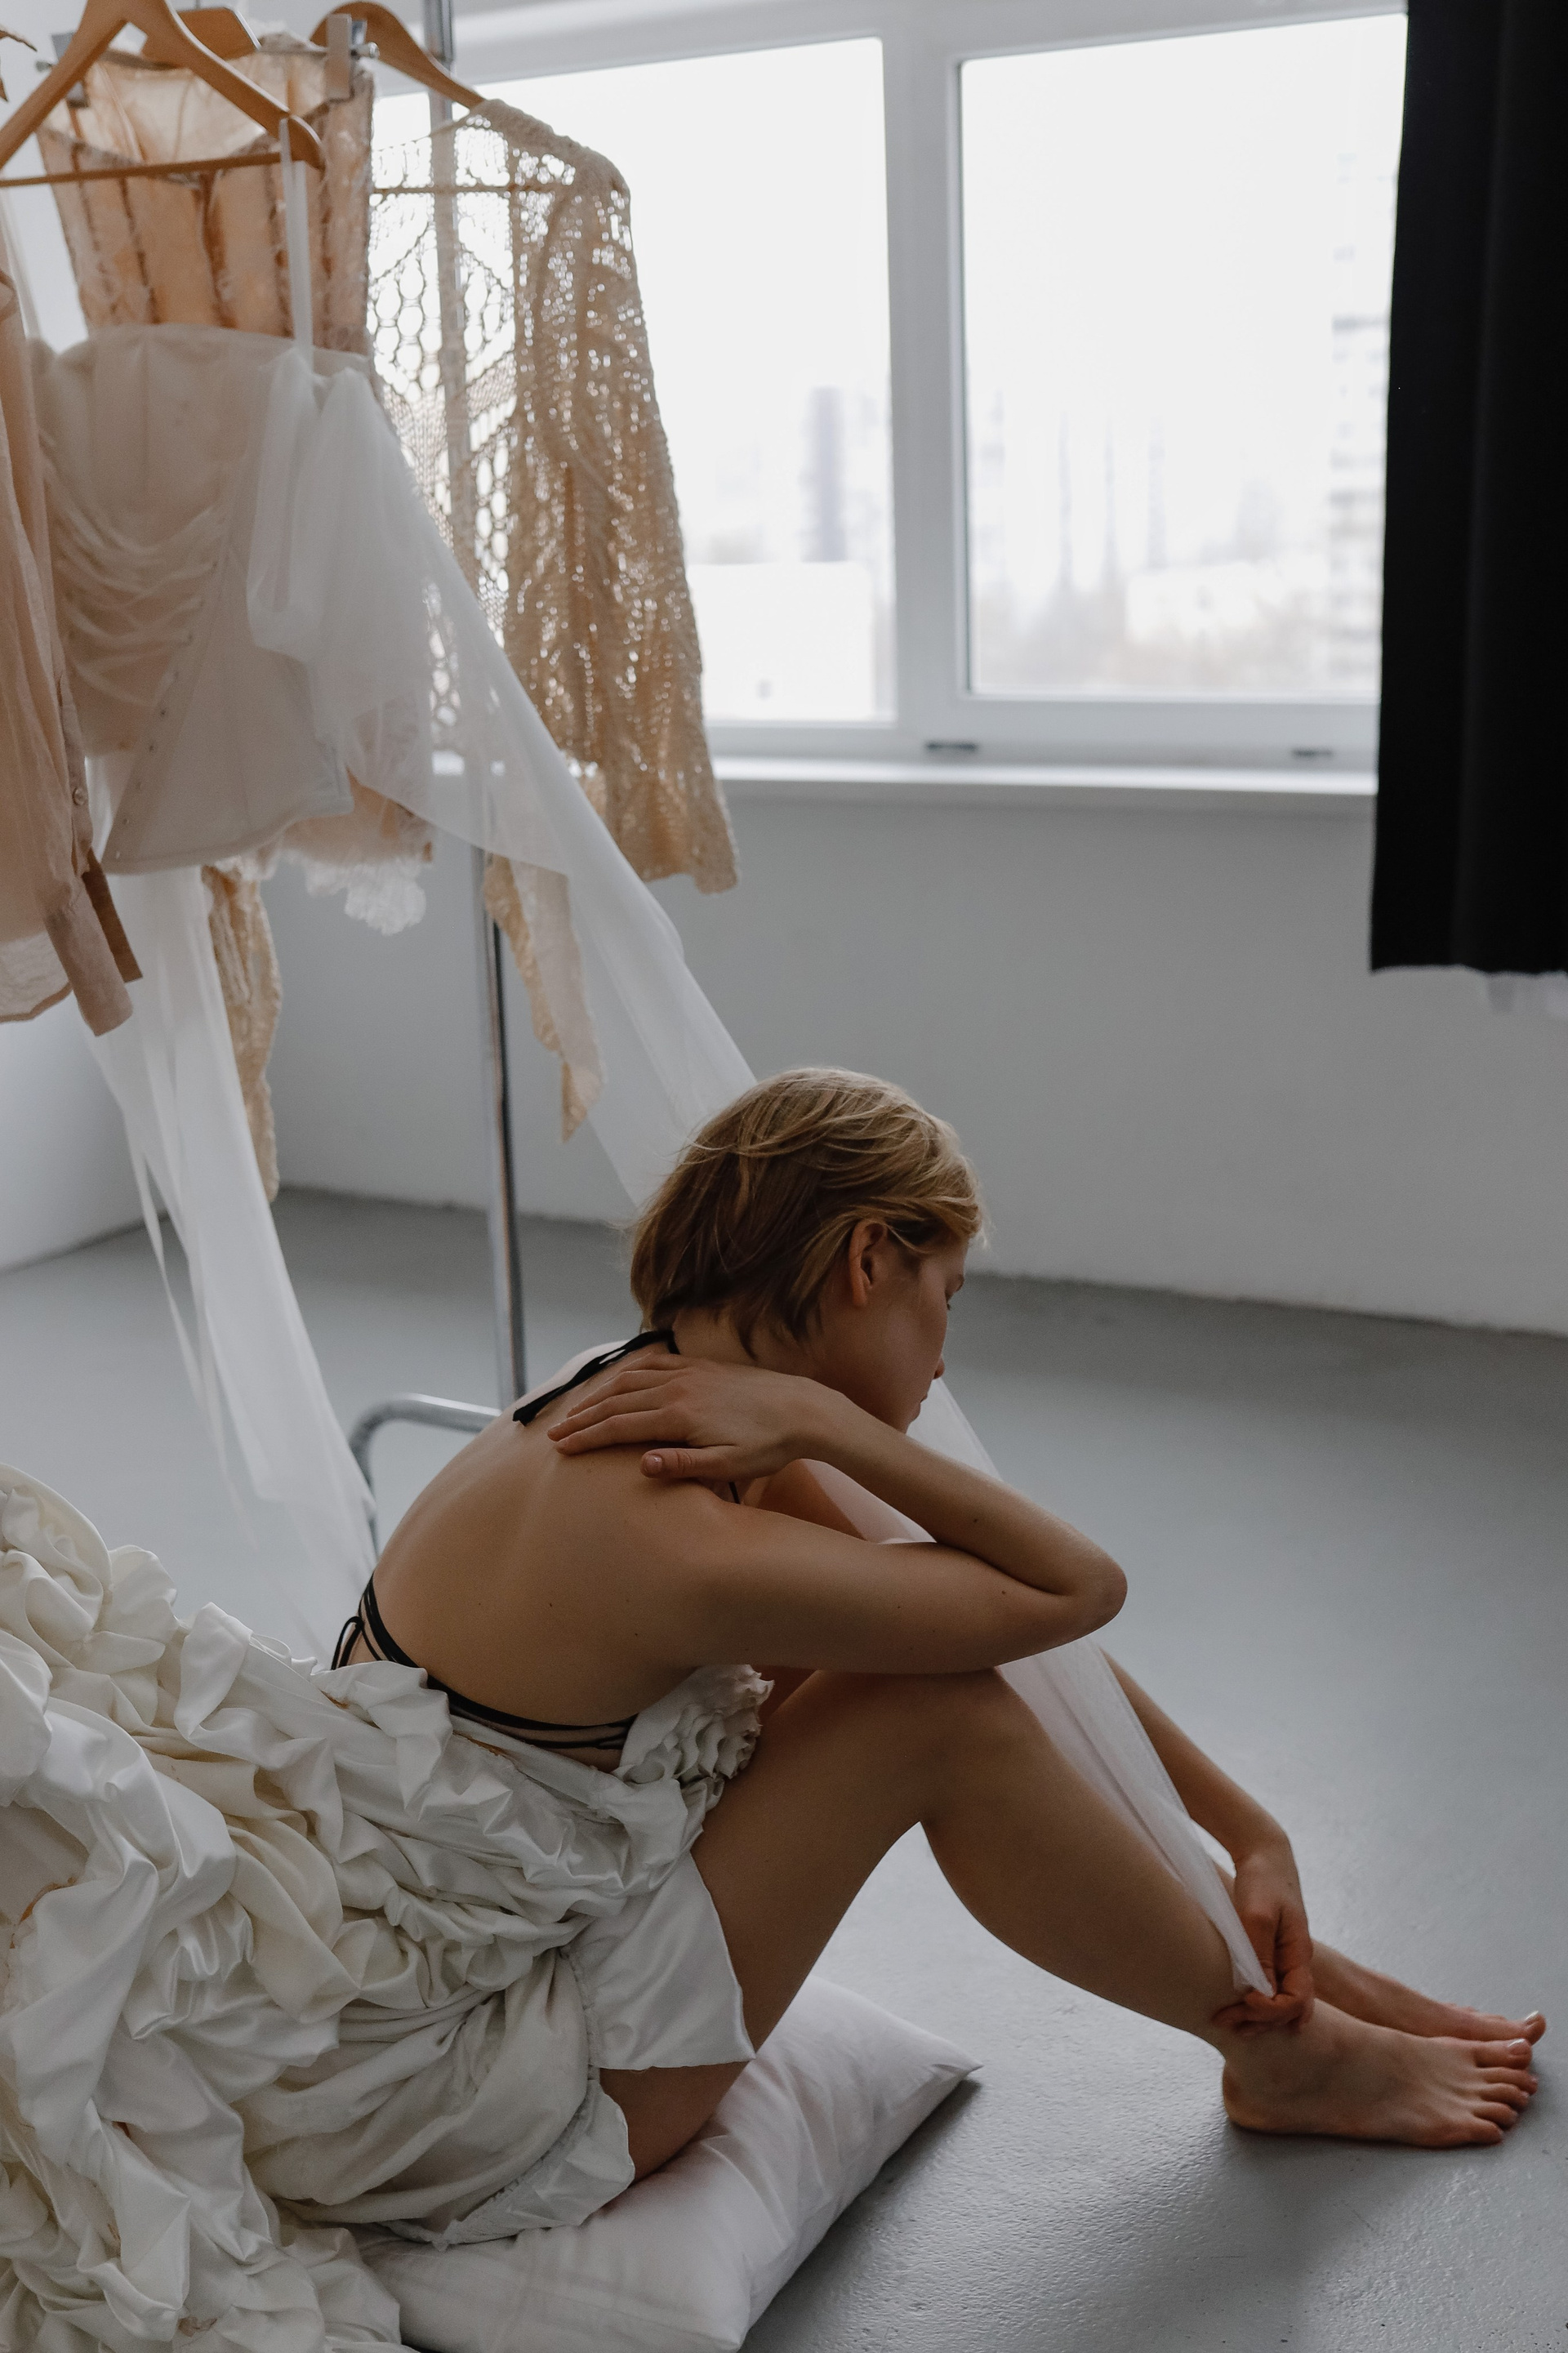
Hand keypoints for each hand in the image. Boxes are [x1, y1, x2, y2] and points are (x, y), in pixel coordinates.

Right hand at [545, 1358, 838, 1485]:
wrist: (804, 1410)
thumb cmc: (769, 1446)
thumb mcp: (729, 1466)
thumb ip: (682, 1466)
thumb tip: (640, 1465)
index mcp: (679, 1416)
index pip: (620, 1427)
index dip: (587, 1437)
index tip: (561, 1448)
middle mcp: (678, 1388)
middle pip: (617, 1401)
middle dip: (583, 1417)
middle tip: (555, 1432)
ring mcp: (690, 1373)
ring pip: (632, 1379)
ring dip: (601, 1394)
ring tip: (578, 1409)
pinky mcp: (702, 1367)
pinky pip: (656, 1364)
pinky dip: (631, 1371)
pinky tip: (621, 1379)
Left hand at [1211, 1837, 1316, 2036]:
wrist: (1264, 1853)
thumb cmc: (1261, 1880)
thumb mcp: (1258, 1917)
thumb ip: (1260, 1956)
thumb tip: (1260, 1995)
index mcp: (1299, 1954)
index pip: (1297, 2002)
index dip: (1270, 2011)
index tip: (1244, 2002)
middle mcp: (1297, 1961)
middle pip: (1290, 2009)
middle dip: (1260, 2021)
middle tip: (1225, 2022)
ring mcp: (1286, 1957)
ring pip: (1282, 2002)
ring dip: (1257, 2016)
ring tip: (1227, 2022)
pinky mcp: (1273, 1951)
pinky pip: (1272, 1988)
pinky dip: (1257, 2003)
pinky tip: (1238, 2007)